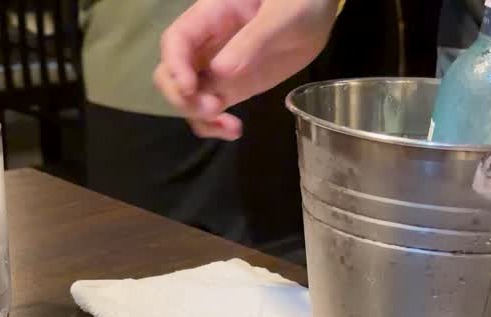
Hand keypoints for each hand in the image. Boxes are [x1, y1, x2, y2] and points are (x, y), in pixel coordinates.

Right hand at [154, 0, 339, 139]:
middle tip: (212, 108)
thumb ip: (252, 41)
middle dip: (183, 96)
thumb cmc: (299, 2)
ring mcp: (220, 68)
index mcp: (211, 16)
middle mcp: (207, 44)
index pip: (176, 41)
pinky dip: (215, 124)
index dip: (175, 66)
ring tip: (229, 126)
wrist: (319, 12)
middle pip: (171, 73)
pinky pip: (212, 109)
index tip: (190, 88)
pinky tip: (233, 131)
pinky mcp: (235, 86)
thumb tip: (221, 73)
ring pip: (189, 96)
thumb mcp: (281, 15)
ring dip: (199, 116)